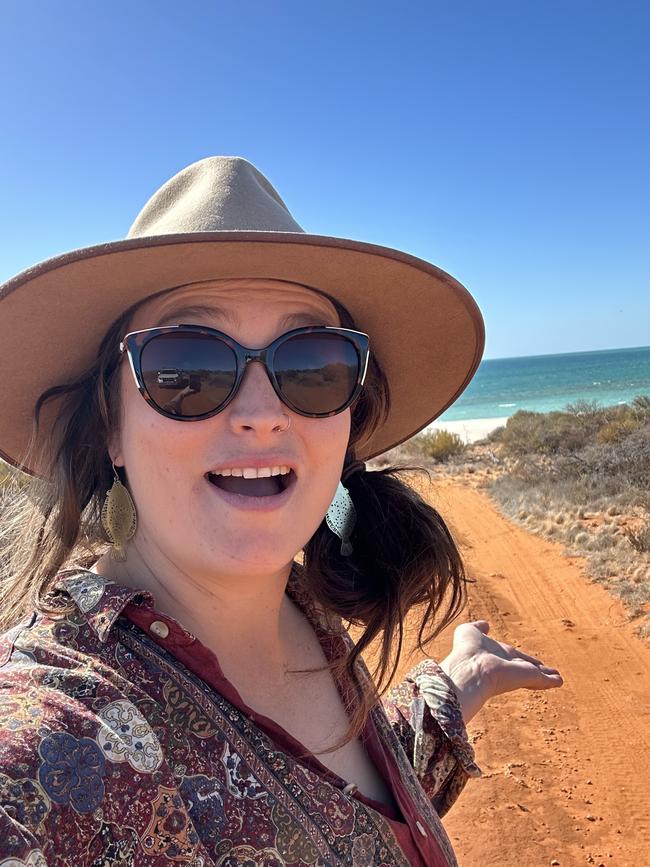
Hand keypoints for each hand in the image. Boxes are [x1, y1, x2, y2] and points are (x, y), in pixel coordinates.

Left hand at [439, 620, 563, 724]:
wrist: (470, 668)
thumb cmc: (466, 650)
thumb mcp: (469, 632)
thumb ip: (477, 628)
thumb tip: (485, 624)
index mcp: (494, 655)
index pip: (509, 656)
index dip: (516, 658)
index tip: (519, 658)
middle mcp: (507, 665)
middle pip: (524, 667)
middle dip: (534, 669)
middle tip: (545, 671)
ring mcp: (517, 672)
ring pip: (534, 674)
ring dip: (545, 675)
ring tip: (557, 677)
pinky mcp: (527, 677)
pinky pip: (541, 679)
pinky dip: (551, 681)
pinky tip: (559, 681)